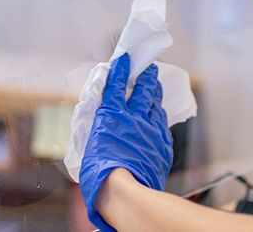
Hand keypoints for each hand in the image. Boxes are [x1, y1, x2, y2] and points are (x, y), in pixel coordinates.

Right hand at [80, 53, 173, 231]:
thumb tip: (102, 126)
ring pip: (155, 106)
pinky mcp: (161, 144)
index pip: (116, 86)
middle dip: (147, 77)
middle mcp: (133, 118)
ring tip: (156, 87)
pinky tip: (159, 115)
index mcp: (111, 116)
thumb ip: (99, 131)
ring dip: (155, 95)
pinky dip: (159, 116)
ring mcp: (151, 130)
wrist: (125, 193)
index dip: (120, 70)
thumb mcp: (90, 147)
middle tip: (150, 69)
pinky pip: (162, 125)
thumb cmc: (99, 174)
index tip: (124, 59)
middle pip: (143, 91)